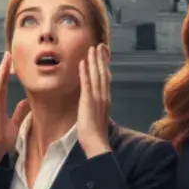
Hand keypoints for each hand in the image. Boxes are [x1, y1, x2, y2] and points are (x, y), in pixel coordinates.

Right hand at [0, 52, 28, 163]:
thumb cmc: (1, 139)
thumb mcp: (14, 123)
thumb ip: (18, 112)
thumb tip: (25, 102)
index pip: (2, 85)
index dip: (6, 73)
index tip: (10, 62)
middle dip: (3, 67)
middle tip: (8, 53)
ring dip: (2, 69)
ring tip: (7, 57)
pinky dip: (0, 78)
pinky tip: (4, 69)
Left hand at [77, 43, 111, 157]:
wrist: (97, 143)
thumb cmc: (96, 134)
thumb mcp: (98, 116)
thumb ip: (98, 107)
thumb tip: (95, 103)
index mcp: (106, 99)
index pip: (106, 78)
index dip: (105, 65)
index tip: (104, 54)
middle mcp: (104, 96)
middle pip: (103, 73)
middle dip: (101, 58)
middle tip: (100, 45)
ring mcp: (97, 98)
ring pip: (96, 75)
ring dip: (94, 60)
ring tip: (92, 48)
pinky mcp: (88, 101)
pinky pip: (86, 83)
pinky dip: (85, 72)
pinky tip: (83, 62)